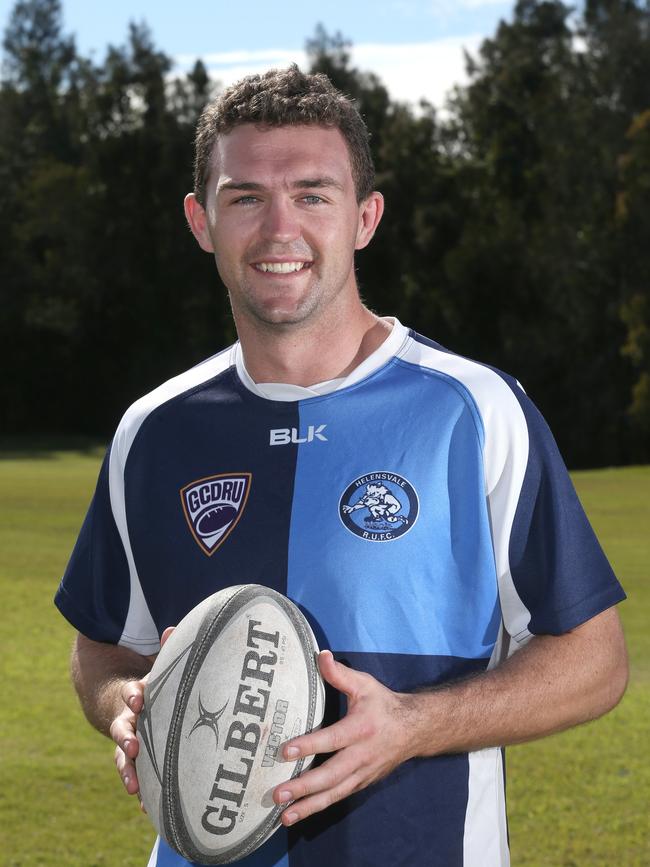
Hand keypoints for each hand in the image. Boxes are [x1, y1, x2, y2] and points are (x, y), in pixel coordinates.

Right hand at [110, 626, 174, 801]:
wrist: (118, 700)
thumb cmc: (151, 684)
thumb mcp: (157, 666)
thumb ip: (166, 650)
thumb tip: (171, 628)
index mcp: (135, 695)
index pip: (131, 692)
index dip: (133, 694)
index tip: (138, 697)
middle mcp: (127, 719)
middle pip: (121, 728)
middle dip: (126, 738)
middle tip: (132, 747)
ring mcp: (128, 740)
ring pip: (123, 757)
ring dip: (128, 770)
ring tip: (134, 787)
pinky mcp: (134, 758)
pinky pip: (135, 775)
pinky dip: (141, 790)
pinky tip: (147, 809)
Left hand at [273, 650, 418, 824]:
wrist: (415, 730)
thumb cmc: (384, 705)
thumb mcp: (364, 684)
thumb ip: (340, 674)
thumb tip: (321, 655)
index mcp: (360, 728)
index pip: (332, 739)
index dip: (309, 745)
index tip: (284, 751)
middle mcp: (362, 755)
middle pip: (331, 775)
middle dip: (304, 787)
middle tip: (279, 794)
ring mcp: (363, 773)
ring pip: (335, 793)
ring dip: (309, 806)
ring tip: (286, 815)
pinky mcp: (362, 783)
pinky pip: (339, 796)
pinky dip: (320, 807)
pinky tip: (300, 813)